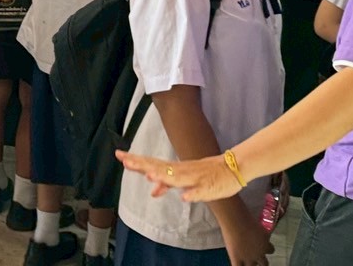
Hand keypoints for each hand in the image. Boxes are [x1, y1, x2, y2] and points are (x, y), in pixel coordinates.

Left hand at [116, 150, 244, 201]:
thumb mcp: (183, 180)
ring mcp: (195, 178)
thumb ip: (167, 184)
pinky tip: (184, 197)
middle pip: (160, 167)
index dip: (136, 160)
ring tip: (150, 176)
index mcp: (175, 169)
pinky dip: (192, 194)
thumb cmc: (206, 174)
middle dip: (143, 164)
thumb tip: (152, 189)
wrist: (233, 168)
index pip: (152, 163)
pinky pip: (200, 191)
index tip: (119, 155)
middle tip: (125, 161)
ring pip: (178, 178)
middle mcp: (182, 171)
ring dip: (164, 178)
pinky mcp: (209, 187)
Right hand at [220, 211, 274, 265]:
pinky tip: (237, 264)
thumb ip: (261, 231)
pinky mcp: (237, 259)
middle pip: (264, 263)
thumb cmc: (248, 219)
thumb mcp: (260, 225)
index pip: (271, 250)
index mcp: (266, 245)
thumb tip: (260, 229)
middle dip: (261, 261)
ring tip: (247, 261)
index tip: (263, 245)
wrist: (237, 222)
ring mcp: (248, 258)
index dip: (267, 248)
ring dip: (251, 264)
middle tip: (256, 257)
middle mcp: (259, 254)